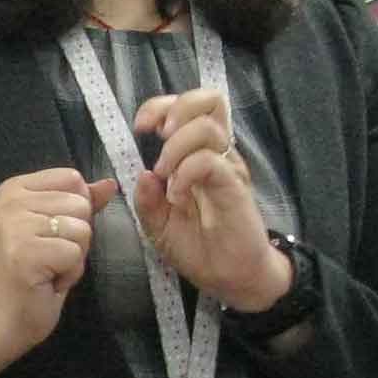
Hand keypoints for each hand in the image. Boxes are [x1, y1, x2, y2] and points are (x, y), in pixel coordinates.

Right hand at [0, 165, 117, 377]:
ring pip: (82, 228)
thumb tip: (110, 183)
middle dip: (76, 236)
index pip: (72, 178)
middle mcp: (11, 200)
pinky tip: (47, 280)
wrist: (5, 315)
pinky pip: (74, 254)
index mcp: (15, 188)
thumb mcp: (61, 229)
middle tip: (49, 256)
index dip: (76, 210)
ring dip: (74, 256)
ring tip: (49, 268)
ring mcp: (15, 225)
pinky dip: (69, 273)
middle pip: (80, 203)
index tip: (52, 234)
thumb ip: (83, 203)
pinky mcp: (26, 252)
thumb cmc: (35, 271)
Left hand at [131, 87, 291, 311]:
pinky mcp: (235, 187)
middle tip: (159, 138)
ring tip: (166, 177)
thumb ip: (146, 199)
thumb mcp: (158, 225)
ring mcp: (228, 168)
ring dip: (176, 148)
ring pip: (207, 128)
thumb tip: (142, 173)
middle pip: (209, 100)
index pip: (187, 105)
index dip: (161, 106)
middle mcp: (217, 153)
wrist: (230, 277)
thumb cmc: (198, 247)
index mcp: (198, 153)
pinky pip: (210, 162)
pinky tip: (176, 196)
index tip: (141, 128)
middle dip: (175, 109)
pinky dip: (185, 173)